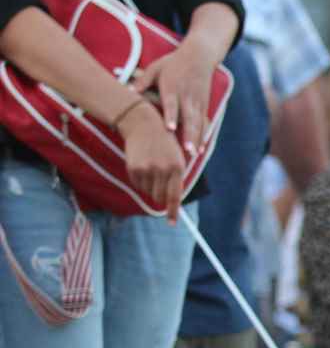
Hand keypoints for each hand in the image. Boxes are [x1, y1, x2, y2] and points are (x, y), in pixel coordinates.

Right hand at [120, 104, 186, 220]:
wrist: (144, 124)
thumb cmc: (165, 144)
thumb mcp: (178, 158)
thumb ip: (177, 179)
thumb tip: (172, 202)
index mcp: (177, 168)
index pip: (174, 196)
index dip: (173, 212)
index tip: (172, 223)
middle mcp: (162, 170)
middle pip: (160, 198)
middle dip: (161, 197)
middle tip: (161, 186)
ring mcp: (147, 169)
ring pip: (148, 192)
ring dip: (151, 187)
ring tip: (153, 170)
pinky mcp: (133, 168)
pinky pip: (138, 184)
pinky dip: (141, 181)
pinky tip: (143, 166)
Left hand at [130, 39, 218, 154]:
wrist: (198, 56)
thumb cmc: (172, 63)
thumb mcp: (155, 69)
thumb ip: (142, 81)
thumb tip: (127, 91)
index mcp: (172, 87)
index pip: (172, 104)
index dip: (171, 117)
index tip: (170, 129)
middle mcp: (187, 96)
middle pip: (189, 118)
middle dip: (189, 135)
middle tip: (187, 150)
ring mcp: (197, 102)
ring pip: (198, 123)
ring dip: (197, 139)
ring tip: (194, 155)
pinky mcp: (204, 105)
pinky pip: (203, 123)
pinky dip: (202, 136)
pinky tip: (200, 149)